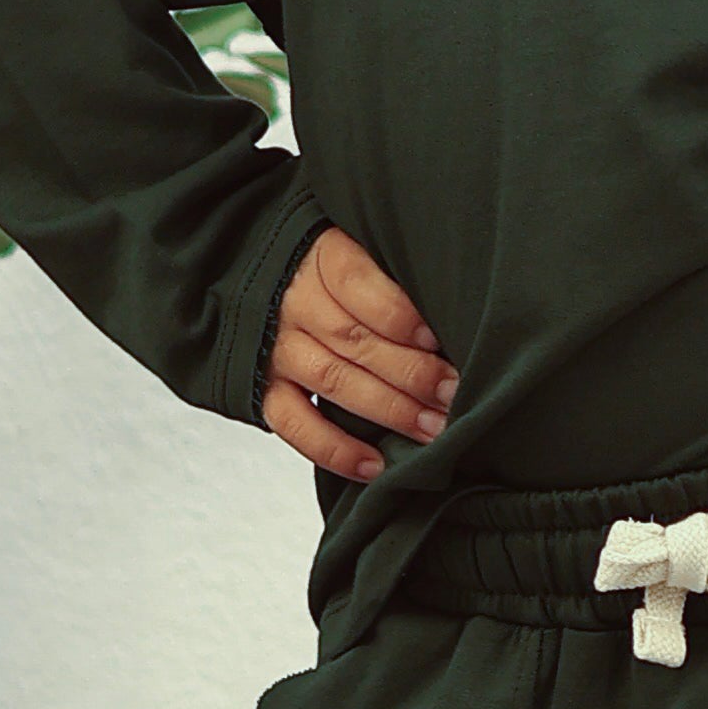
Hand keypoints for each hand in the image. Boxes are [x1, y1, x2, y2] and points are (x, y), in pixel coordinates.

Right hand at [260, 227, 457, 481]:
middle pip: (353, 338)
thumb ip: (392, 270)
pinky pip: (295, 424)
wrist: (255, 274)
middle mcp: (293, 303)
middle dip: (411, 371)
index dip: (396, 313)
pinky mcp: (263, 388)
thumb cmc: (327, 265)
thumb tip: (449, 309)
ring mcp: (276, 349)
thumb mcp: (358, 243)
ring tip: (432, 429)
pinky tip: (374, 466)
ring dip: (388, 410)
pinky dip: (334, 449)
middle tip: (453, 394)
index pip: (354, 282)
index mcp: (319, 257)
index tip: (435, 338)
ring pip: (333, 380)